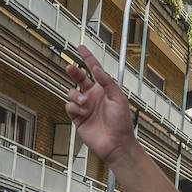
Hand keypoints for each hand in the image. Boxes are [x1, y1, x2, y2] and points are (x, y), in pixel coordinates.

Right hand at [63, 45, 138, 166]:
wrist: (116, 144)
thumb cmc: (122, 123)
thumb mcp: (118, 99)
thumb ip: (107, 82)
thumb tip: (97, 69)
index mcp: (104, 89)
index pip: (94, 70)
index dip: (87, 58)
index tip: (80, 47)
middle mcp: (93, 96)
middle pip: (79, 78)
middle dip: (74, 71)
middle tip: (70, 67)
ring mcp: (85, 106)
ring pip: (72, 92)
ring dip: (76, 96)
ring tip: (85, 104)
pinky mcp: (78, 118)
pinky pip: (69, 106)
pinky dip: (74, 107)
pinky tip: (82, 112)